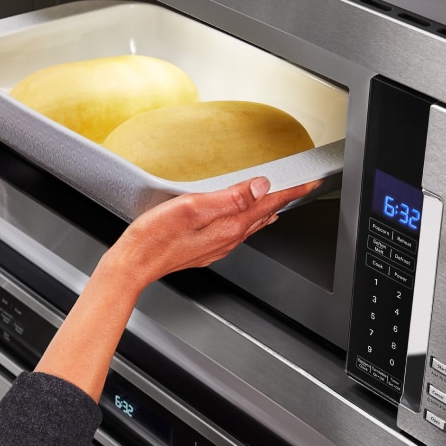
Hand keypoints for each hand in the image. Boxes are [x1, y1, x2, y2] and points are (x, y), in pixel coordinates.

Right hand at [100, 177, 321, 295]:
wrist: (134, 263)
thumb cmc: (155, 236)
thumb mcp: (191, 207)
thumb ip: (228, 197)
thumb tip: (260, 186)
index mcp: (228, 225)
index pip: (269, 203)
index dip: (292, 190)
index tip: (310, 182)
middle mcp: (228, 238)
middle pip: (265, 214)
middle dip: (285, 199)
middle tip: (302, 186)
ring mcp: (218, 245)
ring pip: (253, 224)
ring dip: (268, 209)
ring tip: (280, 198)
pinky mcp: (207, 248)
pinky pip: (238, 231)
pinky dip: (249, 219)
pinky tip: (245, 215)